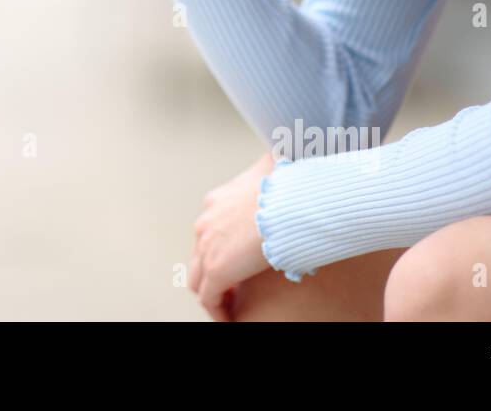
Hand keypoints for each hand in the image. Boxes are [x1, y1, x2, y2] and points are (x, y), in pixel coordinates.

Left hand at [190, 150, 275, 320]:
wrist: (292, 197)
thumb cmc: (293, 184)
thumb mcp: (278, 175)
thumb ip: (276, 179)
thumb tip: (292, 173)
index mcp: (217, 201)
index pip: (211, 232)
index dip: (223, 250)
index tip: (241, 262)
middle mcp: (206, 222)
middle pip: (199, 254)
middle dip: (214, 272)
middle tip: (235, 287)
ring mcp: (208, 245)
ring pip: (198, 278)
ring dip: (214, 293)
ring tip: (232, 305)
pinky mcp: (216, 269)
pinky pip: (209, 298)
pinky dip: (218, 310)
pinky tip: (232, 318)